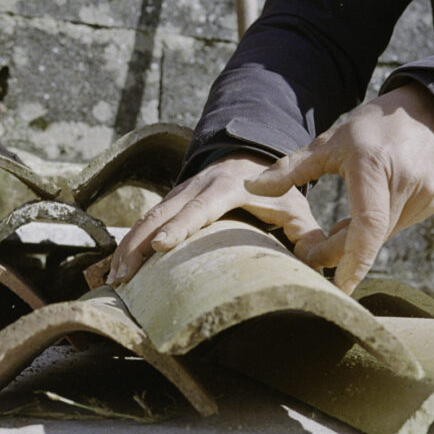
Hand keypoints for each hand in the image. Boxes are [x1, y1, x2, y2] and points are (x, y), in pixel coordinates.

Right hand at [107, 151, 326, 284]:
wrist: (249, 156)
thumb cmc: (274, 189)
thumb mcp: (294, 206)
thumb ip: (307, 232)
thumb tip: (317, 261)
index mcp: (227, 187)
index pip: (201, 207)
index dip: (181, 226)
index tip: (163, 246)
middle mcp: (197, 186)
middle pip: (163, 214)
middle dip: (141, 244)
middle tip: (125, 275)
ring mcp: (179, 191)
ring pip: (148, 218)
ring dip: (130, 246)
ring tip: (116, 277)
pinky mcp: (169, 200)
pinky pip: (145, 221)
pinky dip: (130, 243)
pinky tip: (118, 269)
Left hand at [245, 82, 433, 293]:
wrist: (433, 112)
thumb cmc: (374, 127)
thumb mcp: (330, 141)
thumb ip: (290, 169)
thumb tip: (250, 187)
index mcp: (373, 164)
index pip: (367, 224)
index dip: (353, 259)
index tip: (339, 286)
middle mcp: (404, 183)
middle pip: (368, 237)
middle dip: (336, 253)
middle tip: (305, 255)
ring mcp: (425, 196)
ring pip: (381, 235)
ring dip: (354, 242)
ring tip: (328, 235)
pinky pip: (395, 227)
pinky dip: (372, 232)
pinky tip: (357, 224)